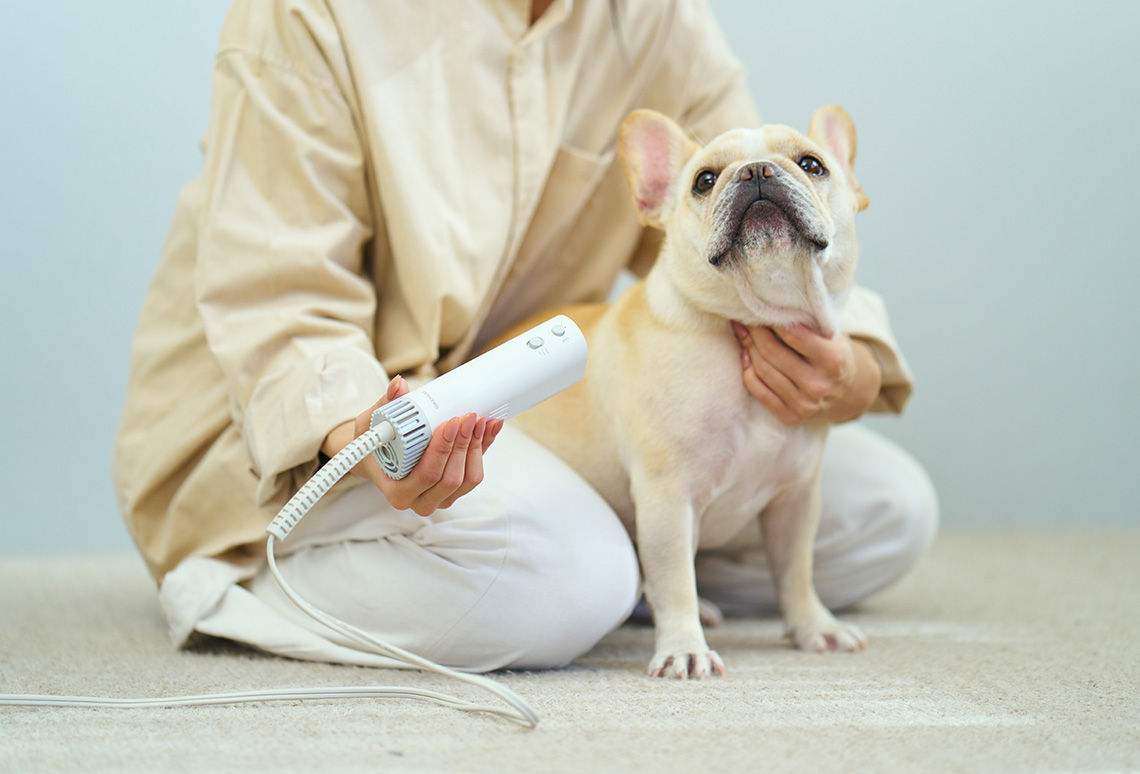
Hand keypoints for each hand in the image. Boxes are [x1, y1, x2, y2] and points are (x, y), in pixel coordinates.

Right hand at [321, 376, 504, 515]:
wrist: (377, 460)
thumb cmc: (373, 446)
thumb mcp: (371, 424)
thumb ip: (385, 405)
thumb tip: (399, 384)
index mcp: (398, 492)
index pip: (427, 475)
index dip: (443, 450)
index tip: (450, 422)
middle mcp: (420, 501)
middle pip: (451, 478)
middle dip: (463, 445)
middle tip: (467, 417)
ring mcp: (440, 498)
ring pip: (468, 479)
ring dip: (477, 447)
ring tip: (478, 420)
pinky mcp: (455, 490)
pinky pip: (475, 473)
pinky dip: (485, 449)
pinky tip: (489, 428)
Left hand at [732, 323, 880, 425]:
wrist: (849, 393)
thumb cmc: (836, 356)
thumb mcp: (833, 336)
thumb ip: (810, 324)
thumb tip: (770, 308)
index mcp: (833, 360)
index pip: (792, 334)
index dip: (772, 320)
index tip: (761, 310)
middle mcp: (819, 384)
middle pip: (772, 352)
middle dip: (755, 333)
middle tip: (746, 321)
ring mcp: (805, 404)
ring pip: (762, 371)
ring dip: (748, 349)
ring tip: (744, 335)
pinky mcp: (792, 417)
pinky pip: (759, 392)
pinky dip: (748, 372)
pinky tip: (747, 357)